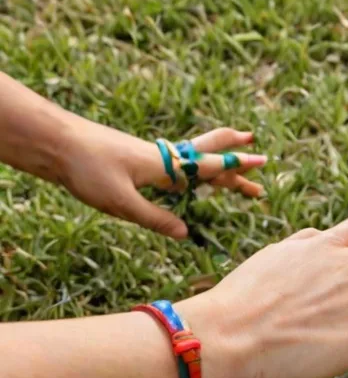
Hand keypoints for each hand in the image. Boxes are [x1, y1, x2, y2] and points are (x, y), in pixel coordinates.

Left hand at [58, 114, 266, 238]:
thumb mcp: (120, 202)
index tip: (262, 163)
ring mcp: (151, 157)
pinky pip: (176, 164)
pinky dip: (193, 168)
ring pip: (194, 160)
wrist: (55, 143)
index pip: (209, 166)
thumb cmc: (87, 170)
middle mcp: (163, 158)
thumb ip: (155, 218)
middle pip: (208, 158)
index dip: (236, 168)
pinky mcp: (138, 161)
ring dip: (217, 164)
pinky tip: (190, 176)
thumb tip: (185, 233)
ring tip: (234, 167)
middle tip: (261, 161)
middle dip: (235, 162)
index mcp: (164, 166)